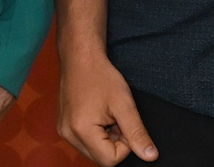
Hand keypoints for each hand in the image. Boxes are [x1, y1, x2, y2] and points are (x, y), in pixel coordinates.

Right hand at [58, 50, 157, 165]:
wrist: (80, 58)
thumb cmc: (100, 75)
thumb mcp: (124, 104)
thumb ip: (137, 133)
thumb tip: (150, 156)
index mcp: (81, 130)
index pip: (110, 160)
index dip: (124, 145)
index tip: (123, 123)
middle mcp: (68, 134)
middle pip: (100, 158)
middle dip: (114, 142)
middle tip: (115, 118)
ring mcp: (63, 130)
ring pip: (93, 151)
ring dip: (105, 138)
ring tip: (105, 114)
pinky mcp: (63, 126)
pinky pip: (84, 141)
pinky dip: (95, 133)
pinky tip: (97, 114)